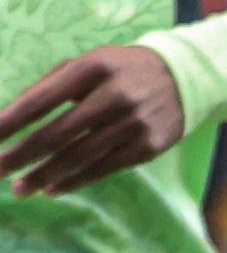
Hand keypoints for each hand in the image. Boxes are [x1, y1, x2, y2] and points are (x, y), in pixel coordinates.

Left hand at [0, 46, 188, 198]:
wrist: (184, 79)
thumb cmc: (121, 70)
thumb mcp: (87, 63)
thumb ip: (51, 85)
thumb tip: (13, 116)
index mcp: (91, 69)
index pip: (41, 101)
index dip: (11, 123)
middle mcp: (114, 96)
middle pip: (57, 133)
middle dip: (22, 155)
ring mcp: (133, 124)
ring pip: (80, 156)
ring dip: (45, 175)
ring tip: (20, 188)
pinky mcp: (148, 146)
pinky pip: (105, 168)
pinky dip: (76, 180)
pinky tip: (54, 188)